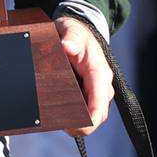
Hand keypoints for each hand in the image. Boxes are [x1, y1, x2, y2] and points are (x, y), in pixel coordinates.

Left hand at [54, 17, 113, 136]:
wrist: (78, 32)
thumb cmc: (76, 32)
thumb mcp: (71, 29)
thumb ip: (71, 38)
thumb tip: (67, 47)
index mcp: (99, 73)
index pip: (99, 105)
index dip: (89, 120)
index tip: (74, 126)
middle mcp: (101, 86)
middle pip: (95, 116)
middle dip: (79, 124)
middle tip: (58, 123)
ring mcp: (95, 92)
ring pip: (89, 115)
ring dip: (75, 120)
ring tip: (55, 119)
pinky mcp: (88, 94)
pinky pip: (83, 110)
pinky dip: (72, 114)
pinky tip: (57, 113)